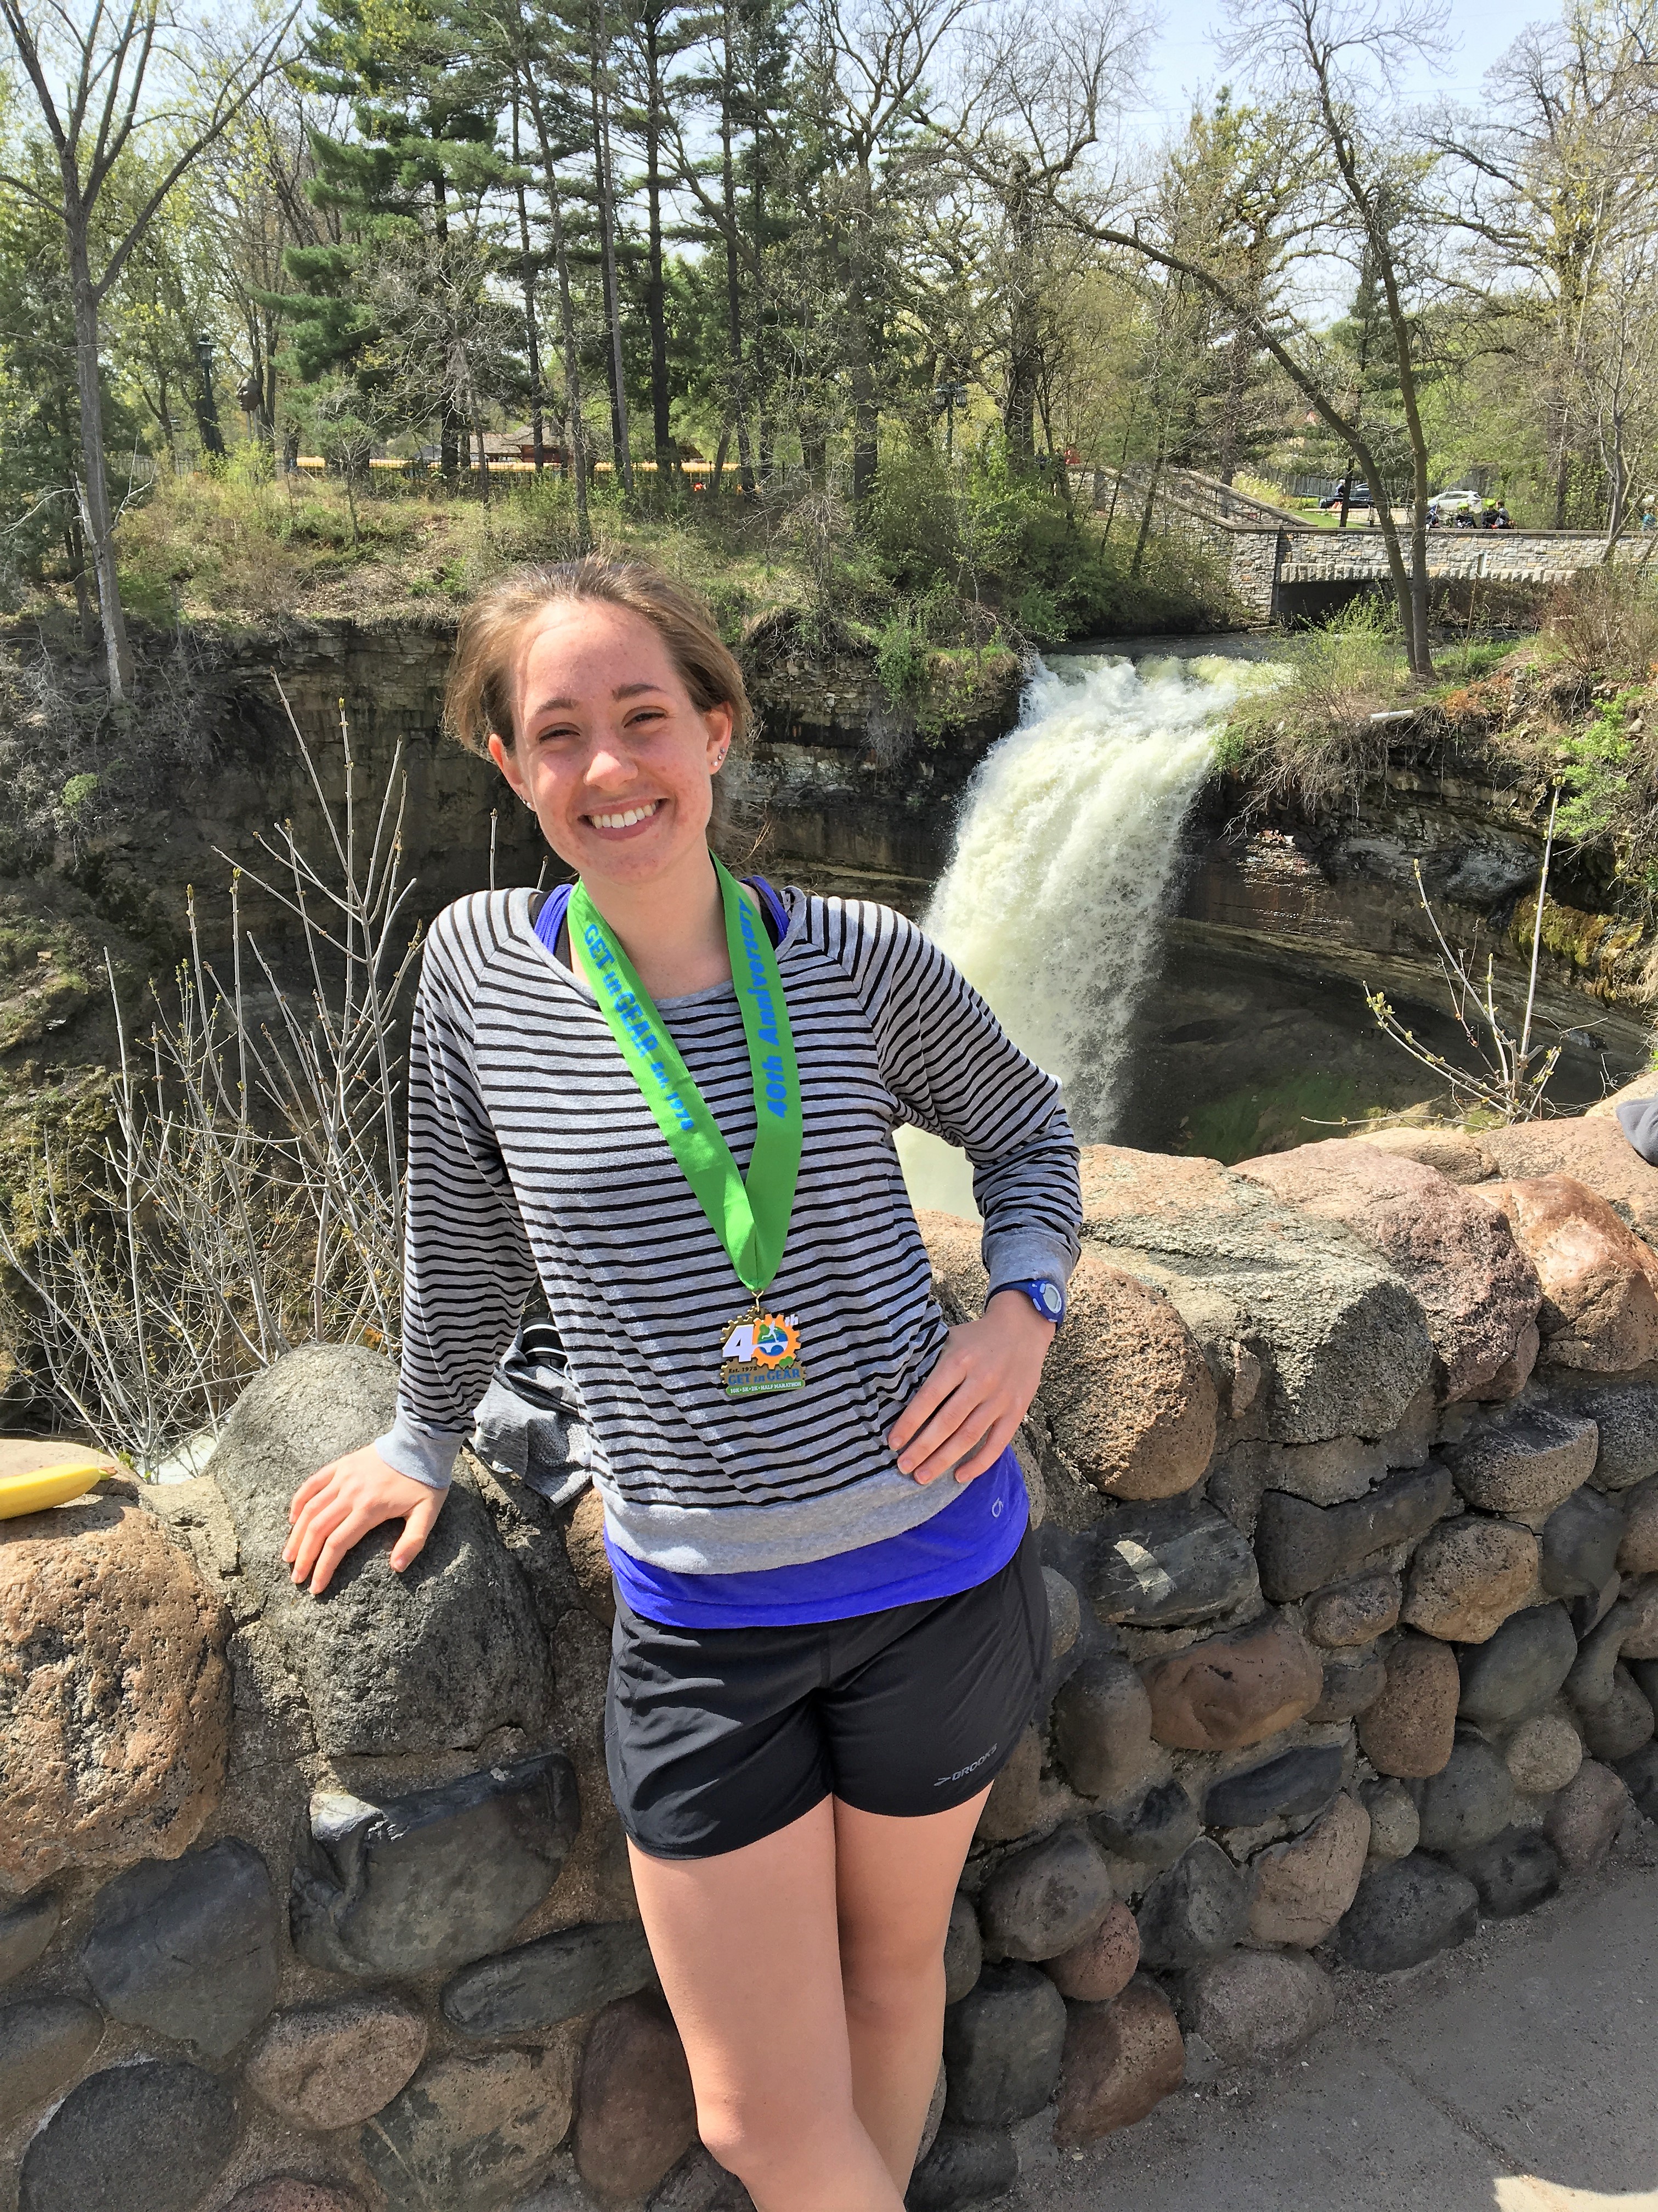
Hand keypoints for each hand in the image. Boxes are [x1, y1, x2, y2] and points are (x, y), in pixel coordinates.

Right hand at [283, 1445, 446, 1595]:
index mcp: (369, 1508)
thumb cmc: (425, 1481)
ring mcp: (342, 1477)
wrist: (421, 1443)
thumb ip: (413, 1541)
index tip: (316, 1587)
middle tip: (296, 1578)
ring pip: (310, 1509)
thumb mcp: (427, 1513)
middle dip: (305, 1558)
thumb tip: (397, 1567)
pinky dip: (299, 1502)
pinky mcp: (340, 1465)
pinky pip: (312, 1484)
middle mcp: (350, 1493)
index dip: (324, 1568)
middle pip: (318, 1530)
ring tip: (288, 1556)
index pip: (337, 1544)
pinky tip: (292, 1520)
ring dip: (296, 1535)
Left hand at [887, 1291, 1055, 1486]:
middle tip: (903, 1467)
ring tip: (922, 1477)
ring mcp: (1001, 1398)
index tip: (893, 1443)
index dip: (909, 1423)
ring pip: (969, 1436)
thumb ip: (928, 1362)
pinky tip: (959, 1476)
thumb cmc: (976, 1338)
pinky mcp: (1016, 1411)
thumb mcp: (949, 1339)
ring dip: (944, 1460)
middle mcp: (981, 1381)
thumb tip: (894, 1389)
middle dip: (923, 1448)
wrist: (1022, 1329)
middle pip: (948, 1423)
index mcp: (959, 1360)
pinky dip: (979, 1463)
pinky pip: (997, 1444)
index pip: (929, 1397)